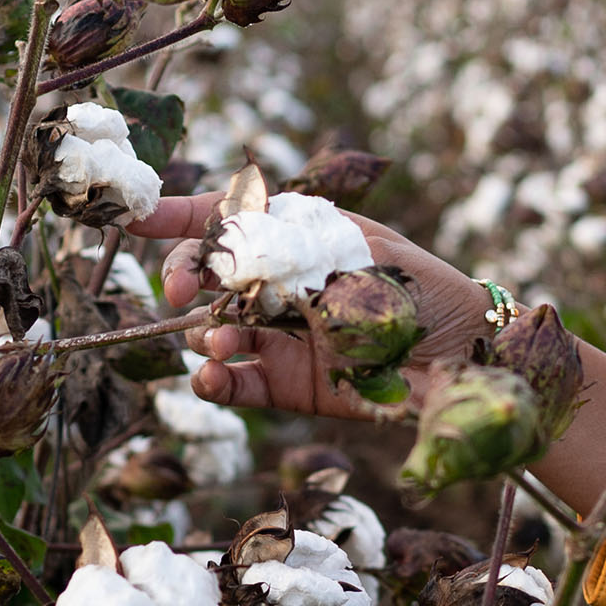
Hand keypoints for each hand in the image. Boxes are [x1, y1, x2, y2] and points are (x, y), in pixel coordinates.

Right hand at [127, 193, 493, 421]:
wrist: (471, 364)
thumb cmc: (428, 292)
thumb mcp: (364, 256)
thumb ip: (297, 254)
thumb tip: (229, 255)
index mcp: (303, 238)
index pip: (230, 220)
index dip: (180, 217)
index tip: (135, 217)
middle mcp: (285, 285)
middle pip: (210, 276)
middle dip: (186, 276)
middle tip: (183, 290)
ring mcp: (284, 337)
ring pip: (214, 332)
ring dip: (205, 334)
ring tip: (223, 342)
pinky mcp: (290, 388)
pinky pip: (235, 384)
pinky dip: (214, 380)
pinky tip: (212, 377)